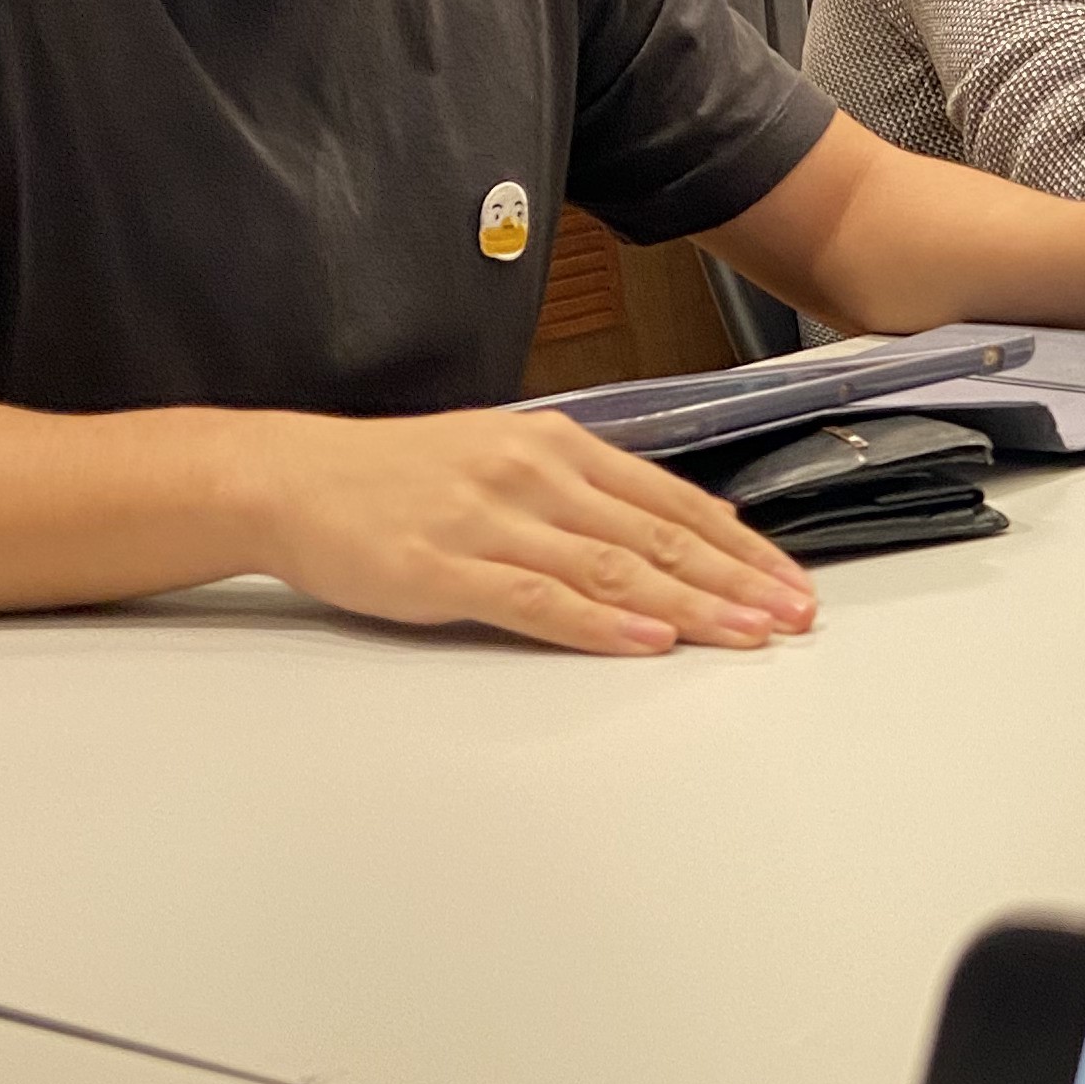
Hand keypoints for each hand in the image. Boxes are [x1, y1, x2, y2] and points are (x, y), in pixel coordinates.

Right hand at [238, 408, 821, 656]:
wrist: (291, 477)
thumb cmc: (400, 475)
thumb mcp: (506, 455)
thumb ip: (585, 490)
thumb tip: (670, 525)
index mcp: (559, 444)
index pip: (673, 501)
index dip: (740, 545)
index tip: (789, 579)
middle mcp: (536, 475)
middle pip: (659, 536)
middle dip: (737, 580)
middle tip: (793, 615)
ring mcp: (492, 522)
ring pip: (615, 567)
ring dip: (692, 606)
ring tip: (747, 633)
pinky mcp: (446, 570)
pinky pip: (539, 600)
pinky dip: (602, 622)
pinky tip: (649, 639)